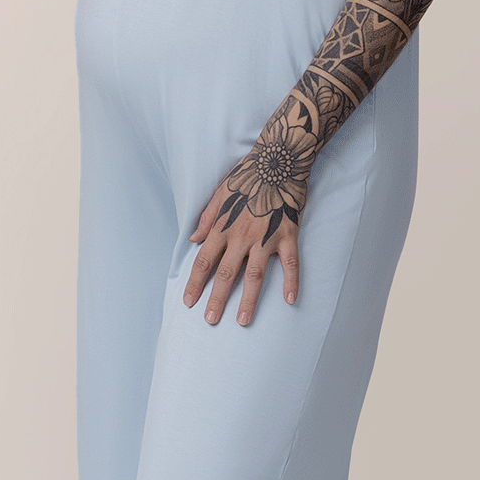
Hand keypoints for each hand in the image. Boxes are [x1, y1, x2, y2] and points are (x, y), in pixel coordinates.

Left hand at [183, 126, 315, 324]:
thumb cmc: (248, 174)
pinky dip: (291, 282)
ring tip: (243, 321)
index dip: (195, 283)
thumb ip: (207, 218)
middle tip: (210, 321)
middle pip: (225, 273)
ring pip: (255, 275)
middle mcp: (242, 235)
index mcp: (223, 226)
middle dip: (216, 299)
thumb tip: (192, 239)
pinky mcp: (288, 234)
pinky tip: (289, 300)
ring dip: (248, 300)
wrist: (278, 159)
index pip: (204, 260)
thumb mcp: (220, 192)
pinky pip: (291, 263)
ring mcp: (266, 237)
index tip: (188, 301)